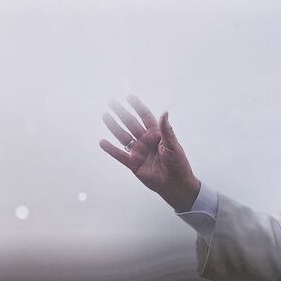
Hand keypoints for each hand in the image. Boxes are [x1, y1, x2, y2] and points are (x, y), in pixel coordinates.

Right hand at [100, 95, 200, 211]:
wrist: (175, 184)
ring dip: (114, 126)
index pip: (145, 116)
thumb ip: (166, 130)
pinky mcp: (133, 164)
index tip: (129, 97)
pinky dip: (111, 149)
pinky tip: (102, 142)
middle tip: (112, 102)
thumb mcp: (173, 145)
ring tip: (105, 116)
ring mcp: (139, 151)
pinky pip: (120, 155)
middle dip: (121, 112)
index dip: (137, 106)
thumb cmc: (178, 164)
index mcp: (156, 134)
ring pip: (123, 136)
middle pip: (131, 123)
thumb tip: (164, 112)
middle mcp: (146, 140)